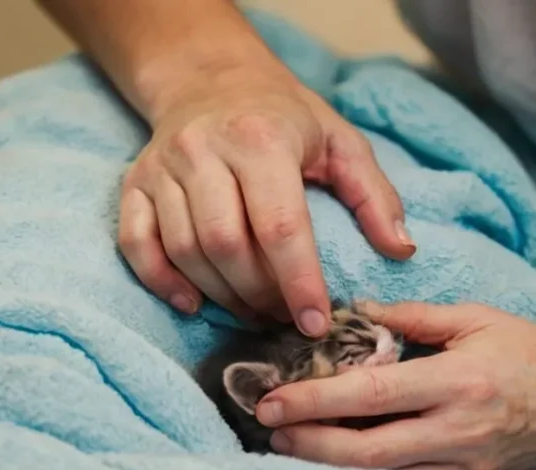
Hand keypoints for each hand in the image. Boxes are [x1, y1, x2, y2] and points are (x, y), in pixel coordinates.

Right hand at [117, 62, 415, 335]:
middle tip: (283, 317)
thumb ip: (374, 195)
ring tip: (253, 311)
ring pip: (183, 249)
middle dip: (260, 295)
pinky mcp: (134, 182)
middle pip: (226, 244)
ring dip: (220, 295)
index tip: (316, 324)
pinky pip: (136, 243)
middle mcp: (204, 149)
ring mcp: (162, 167)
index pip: (280, 225)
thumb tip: (401, 249)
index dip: (299, 282)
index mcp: (262, 139)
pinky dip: (161, 281)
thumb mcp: (340, 142)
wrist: (209, 79)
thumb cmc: (284, 117)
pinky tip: (194, 302)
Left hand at [254, 301, 535, 469]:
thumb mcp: (475, 318)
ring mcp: (464, 464)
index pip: (373, 394)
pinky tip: (335, 461)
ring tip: (288, 445)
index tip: (273, 400)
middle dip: (311, 444)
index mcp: (458, 381)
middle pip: (369, 451)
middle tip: (268, 428)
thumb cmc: (529, 350)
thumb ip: (414, 316)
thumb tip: (358, 310)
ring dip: (329, 466)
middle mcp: (458, 429)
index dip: (317, 401)